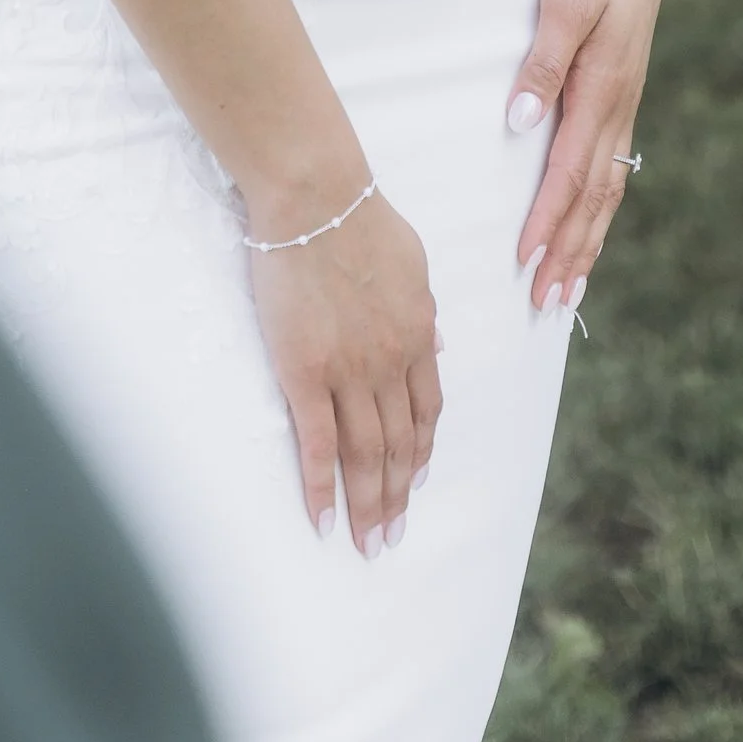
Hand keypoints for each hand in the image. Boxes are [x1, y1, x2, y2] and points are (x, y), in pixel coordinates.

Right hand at [249, 189, 439, 555]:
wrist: (316, 198)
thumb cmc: (361, 220)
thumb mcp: (414, 266)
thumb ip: (424, 313)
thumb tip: (437, 345)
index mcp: (420, 336)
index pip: (425, 412)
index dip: (420, 454)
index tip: (414, 484)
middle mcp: (391, 363)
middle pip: (398, 446)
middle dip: (396, 498)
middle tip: (392, 538)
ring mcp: (349, 371)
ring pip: (364, 455)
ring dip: (367, 505)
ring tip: (367, 543)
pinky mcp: (304, 372)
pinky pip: (317, 443)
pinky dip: (321, 487)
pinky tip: (321, 519)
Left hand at [509, 0, 671, 313]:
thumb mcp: (564, 1)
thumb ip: (543, 63)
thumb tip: (522, 122)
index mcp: (601, 89)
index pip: (569, 172)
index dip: (547, 221)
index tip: (524, 261)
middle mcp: (617, 106)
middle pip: (593, 196)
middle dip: (570, 251)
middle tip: (547, 302)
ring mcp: (623, 103)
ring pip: (607, 188)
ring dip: (587, 240)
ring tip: (569, 287)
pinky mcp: (620, 95)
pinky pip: (612, 166)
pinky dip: (599, 207)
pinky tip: (589, 227)